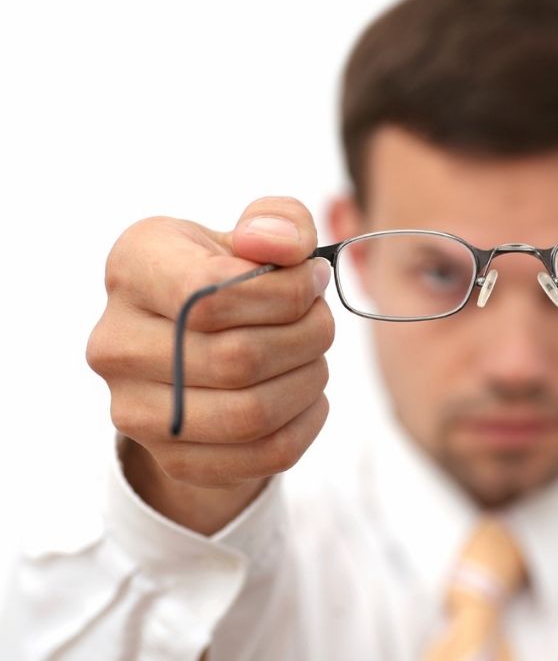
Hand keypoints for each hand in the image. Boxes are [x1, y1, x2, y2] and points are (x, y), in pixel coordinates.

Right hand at [87, 197, 333, 533]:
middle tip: (321, 322)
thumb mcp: (256, 234)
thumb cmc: (234, 278)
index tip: (312, 281)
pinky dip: (305, 423)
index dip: (284, 292)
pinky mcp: (171, 457)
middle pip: (239, 358)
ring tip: (313, 357)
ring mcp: (134, 409)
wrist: (198, 346)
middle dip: (308, 336)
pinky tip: (305, 395)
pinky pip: (264, 454)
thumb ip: (280, 221)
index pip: (209, 294)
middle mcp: (115, 341)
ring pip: (253, 413)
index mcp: (132, 267)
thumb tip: (281, 246)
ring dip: (309, 381)